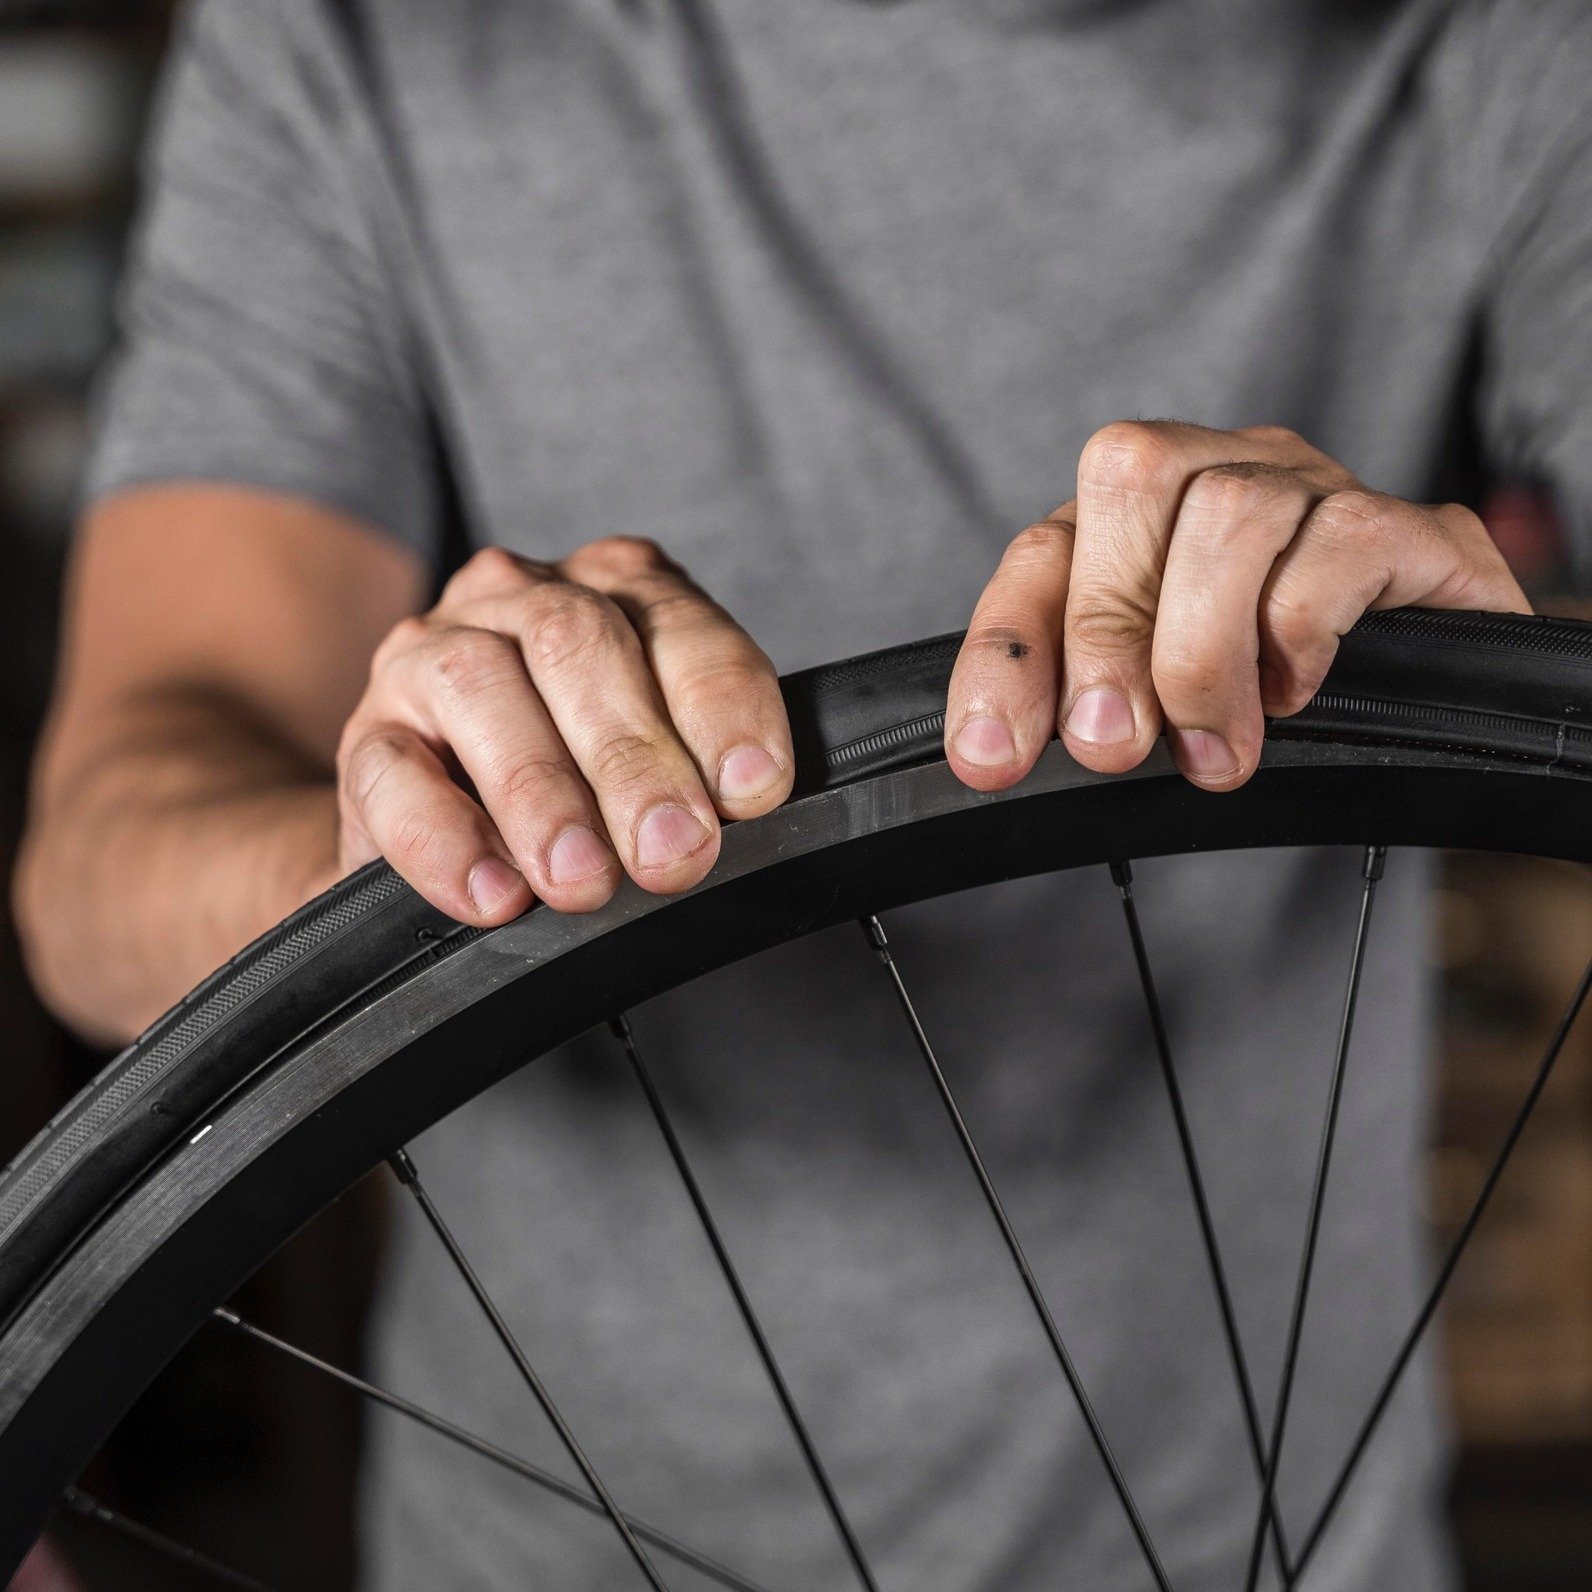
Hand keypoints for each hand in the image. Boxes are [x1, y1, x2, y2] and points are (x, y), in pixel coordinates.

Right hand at [338, 537, 793, 923]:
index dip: (722, 705)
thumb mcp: (653, 762)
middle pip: (580, 644)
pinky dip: (446, 840)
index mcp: (615, 589)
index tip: (751, 788)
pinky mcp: (366, 736)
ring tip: (583, 879)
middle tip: (674, 853)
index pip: (680, 625)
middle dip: (636, 759)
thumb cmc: (579, 788)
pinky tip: (493, 895)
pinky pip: (392, 773)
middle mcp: (521, 597)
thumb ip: (696, 770)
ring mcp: (430, 655)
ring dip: (542, 793)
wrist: (441, 826)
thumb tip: (736, 821)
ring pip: (480, 687)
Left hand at [946, 420, 1529, 792]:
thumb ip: (1085, 706)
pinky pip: (1339, 543)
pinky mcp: (1408, 525)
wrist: (1436, 700)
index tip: (989, 755)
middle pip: (1127, 481)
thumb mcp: (1153, 708)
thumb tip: (996, 752)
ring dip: (1204, 652)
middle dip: (1105, 635)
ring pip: (1230, 511)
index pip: (1041, 551)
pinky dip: (1299, 633)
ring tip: (1215, 747)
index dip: (1006, 651)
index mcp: (1134, 520)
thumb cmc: (1269, 701)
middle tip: (1114, 747)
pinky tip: (1295, 689)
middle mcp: (1217, 474)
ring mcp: (1313, 487)